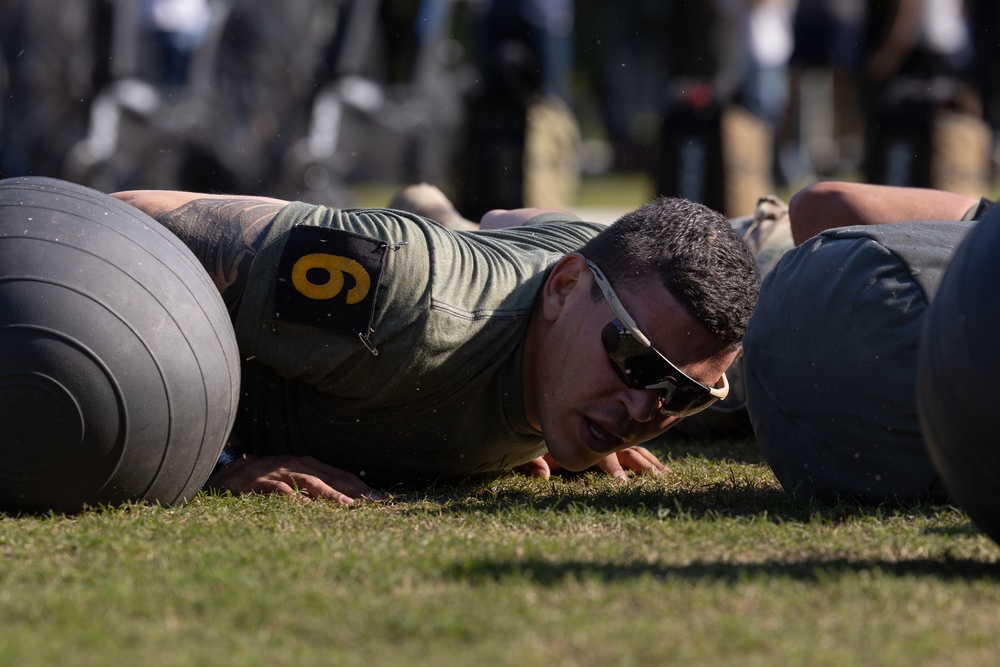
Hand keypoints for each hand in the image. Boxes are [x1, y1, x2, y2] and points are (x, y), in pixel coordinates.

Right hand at [206, 454, 384, 505]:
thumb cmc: (258, 479)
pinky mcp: (260, 482)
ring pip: (311, 483)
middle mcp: (295, 464)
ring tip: (351, 507)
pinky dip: (297, 500)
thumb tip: (339, 500)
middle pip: (331, 477)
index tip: (380, 497)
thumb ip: (309, 485)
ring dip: (333, 495)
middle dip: (355, 490)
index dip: (360, 485)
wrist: (220, 472)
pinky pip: (282, 492)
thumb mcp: (287, 477)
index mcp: (304, 463)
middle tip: (376, 503)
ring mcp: (278, 472)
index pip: (339, 474)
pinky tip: (312, 510)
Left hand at [516, 447, 668, 481]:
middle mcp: (604, 441)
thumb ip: (533, 464)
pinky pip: (640, 452)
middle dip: (642, 468)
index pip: (604, 458)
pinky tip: (665, 471)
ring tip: (667, 478)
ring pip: (638, 452)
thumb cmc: (541, 446)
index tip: (623, 486)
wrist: (551, 422)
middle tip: (657, 483)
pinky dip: (652, 461)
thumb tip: (541, 476)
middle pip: (628, 454)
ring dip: (652, 465)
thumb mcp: (530, 454)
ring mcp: (614, 442)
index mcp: (586, 444)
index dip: (613, 472)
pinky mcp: (619, 445)